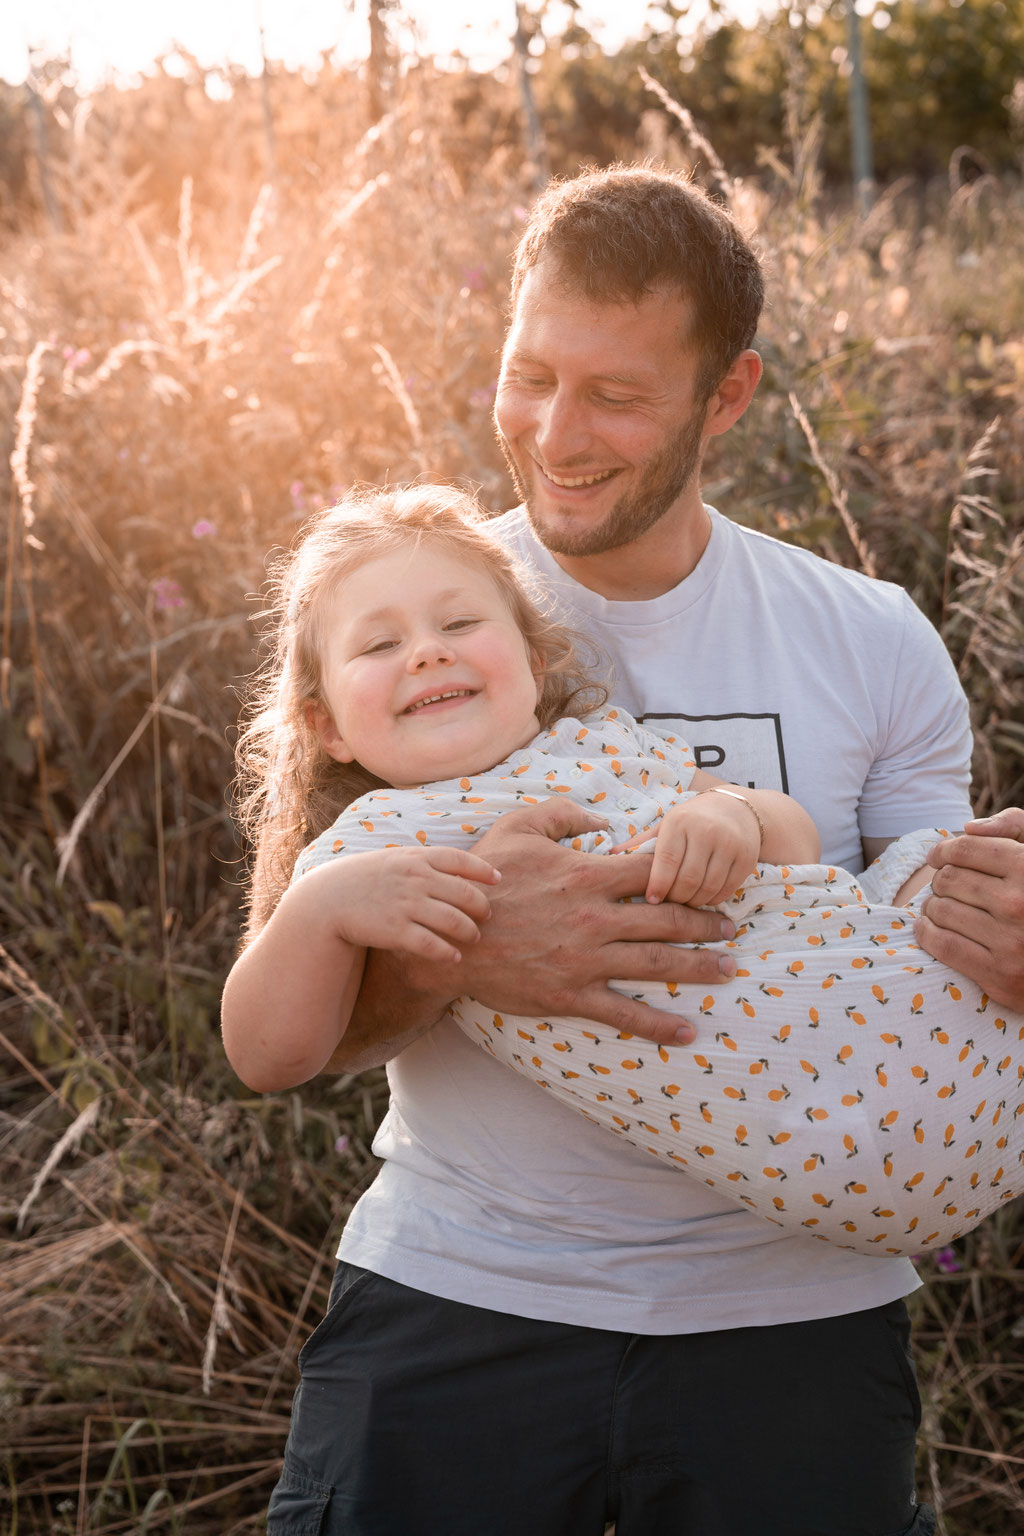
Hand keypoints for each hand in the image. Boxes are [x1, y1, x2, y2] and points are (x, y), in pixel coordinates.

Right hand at [327, 845, 499, 963]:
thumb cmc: (364, 879)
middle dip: (482, 908)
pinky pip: (432, 945)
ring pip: (454, 921)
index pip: (460, 860)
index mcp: (415, 858)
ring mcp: (406, 905)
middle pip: (465, 894)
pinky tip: (454, 957)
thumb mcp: (393, 859)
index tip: (498, 880)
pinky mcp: (396, 931)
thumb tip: (456, 868)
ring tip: (475, 938)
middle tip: (487, 917)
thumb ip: (422, 862)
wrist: (327, 900)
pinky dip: (448, 953)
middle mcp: (415, 879)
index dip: (483, 871)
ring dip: (470, 931)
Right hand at [398, 798, 737, 1045]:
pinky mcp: (571, 994)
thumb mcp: (517, 828)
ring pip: (657, 964)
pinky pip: (625, 1013)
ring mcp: (586, 960)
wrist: (449, 936)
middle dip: (706, 923)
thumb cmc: (483, 880)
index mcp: (586, 875)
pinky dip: (660, 1024)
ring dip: (698, 967)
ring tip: (727, 969)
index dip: (687, 873)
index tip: (709, 879)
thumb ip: (563, 814)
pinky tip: (688, 1032)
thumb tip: (603, 821)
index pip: (653, 871)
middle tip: (731, 928)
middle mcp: (595, 918)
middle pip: (667, 920)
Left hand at [612, 792, 760, 905]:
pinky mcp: (747, 859)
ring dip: (693, 903)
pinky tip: (702, 899)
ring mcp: (730, 845)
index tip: (651, 900)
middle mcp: (707, 831)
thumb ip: (641, 843)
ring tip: (683, 904)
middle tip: (668, 905)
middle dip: (675, 898)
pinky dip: (712, 901)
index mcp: (680, 822)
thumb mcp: (666, 825)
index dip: (657, 885)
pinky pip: (726, 891)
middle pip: (687, 880)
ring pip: (707, 888)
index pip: (666, 861)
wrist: (737, 810)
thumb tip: (608, 856)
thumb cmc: (692, 820)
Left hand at [915, 807, 1023, 1010]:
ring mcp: (1010, 941)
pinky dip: (927, 934)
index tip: (937, 856)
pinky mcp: (1000, 973)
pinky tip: (928, 928)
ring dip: (932, 907)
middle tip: (946, 887)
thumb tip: (968, 829)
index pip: (964, 849)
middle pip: (948, 879)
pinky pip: (943, 945)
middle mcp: (1019, 903)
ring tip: (941, 907)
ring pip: (940, 910)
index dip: (943, 850)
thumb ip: (1012, 826)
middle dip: (940, 880)